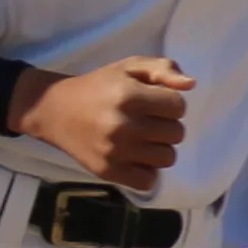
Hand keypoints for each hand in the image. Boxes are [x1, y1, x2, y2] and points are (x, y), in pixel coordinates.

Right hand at [14, 55, 189, 190]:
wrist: (55, 110)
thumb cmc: (99, 86)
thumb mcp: (129, 67)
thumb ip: (163, 69)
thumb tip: (191, 84)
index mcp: (129, 95)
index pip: (179, 106)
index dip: (171, 103)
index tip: (155, 102)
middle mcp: (122, 125)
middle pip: (177, 134)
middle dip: (167, 125)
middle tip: (148, 120)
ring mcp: (115, 151)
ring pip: (167, 158)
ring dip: (160, 148)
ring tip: (143, 138)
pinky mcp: (108, 171)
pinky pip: (148, 181)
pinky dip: (146, 171)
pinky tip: (135, 157)